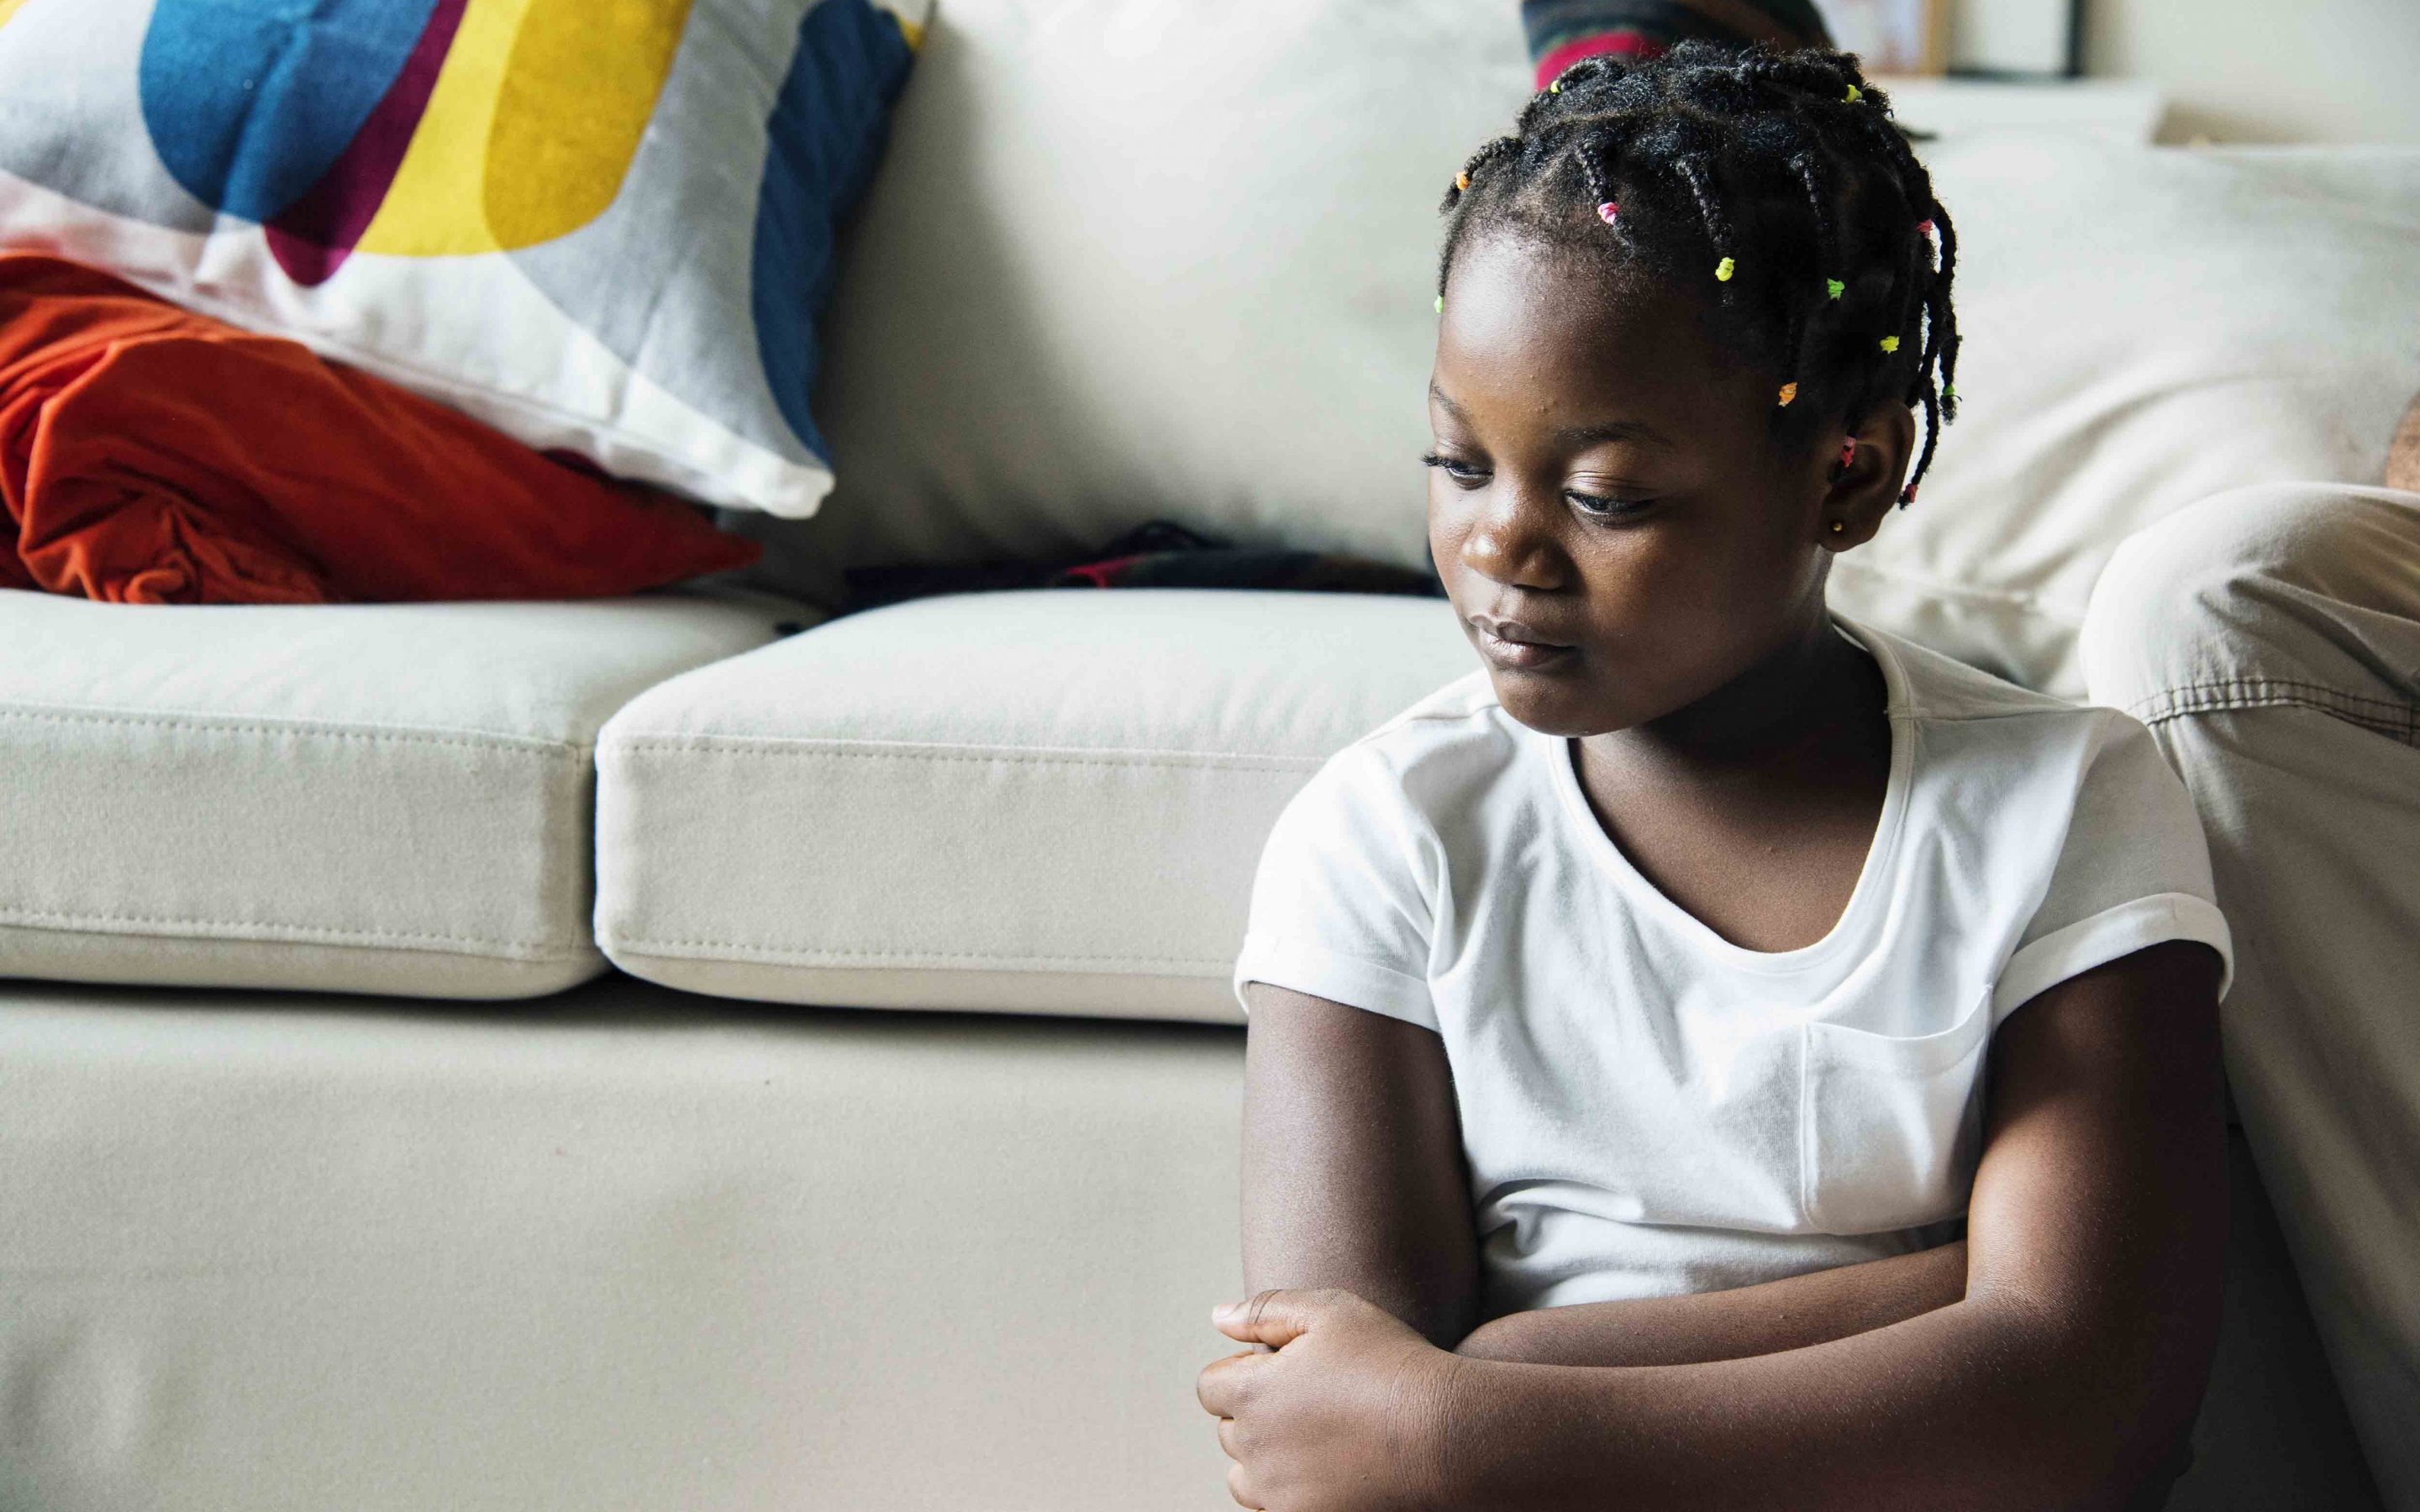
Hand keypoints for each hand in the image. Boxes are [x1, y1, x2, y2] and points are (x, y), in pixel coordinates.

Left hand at [1195, 1288, 1462, 1511]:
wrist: (1445, 1433)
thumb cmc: (1390, 1363)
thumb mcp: (1330, 1311)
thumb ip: (1264, 1311)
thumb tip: (1217, 1316)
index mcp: (1251, 1393)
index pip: (1210, 1387)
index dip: (1241, 1373)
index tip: (1282, 1370)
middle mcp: (1254, 1449)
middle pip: (1228, 1433)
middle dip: (1256, 1414)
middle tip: (1311, 1401)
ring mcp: (1279, 1494)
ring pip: (1246, 1479)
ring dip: (1266, 1460)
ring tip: (1317, 1440)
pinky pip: (1275, 1510)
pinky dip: (1292, 1494)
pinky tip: (1330, 1469)